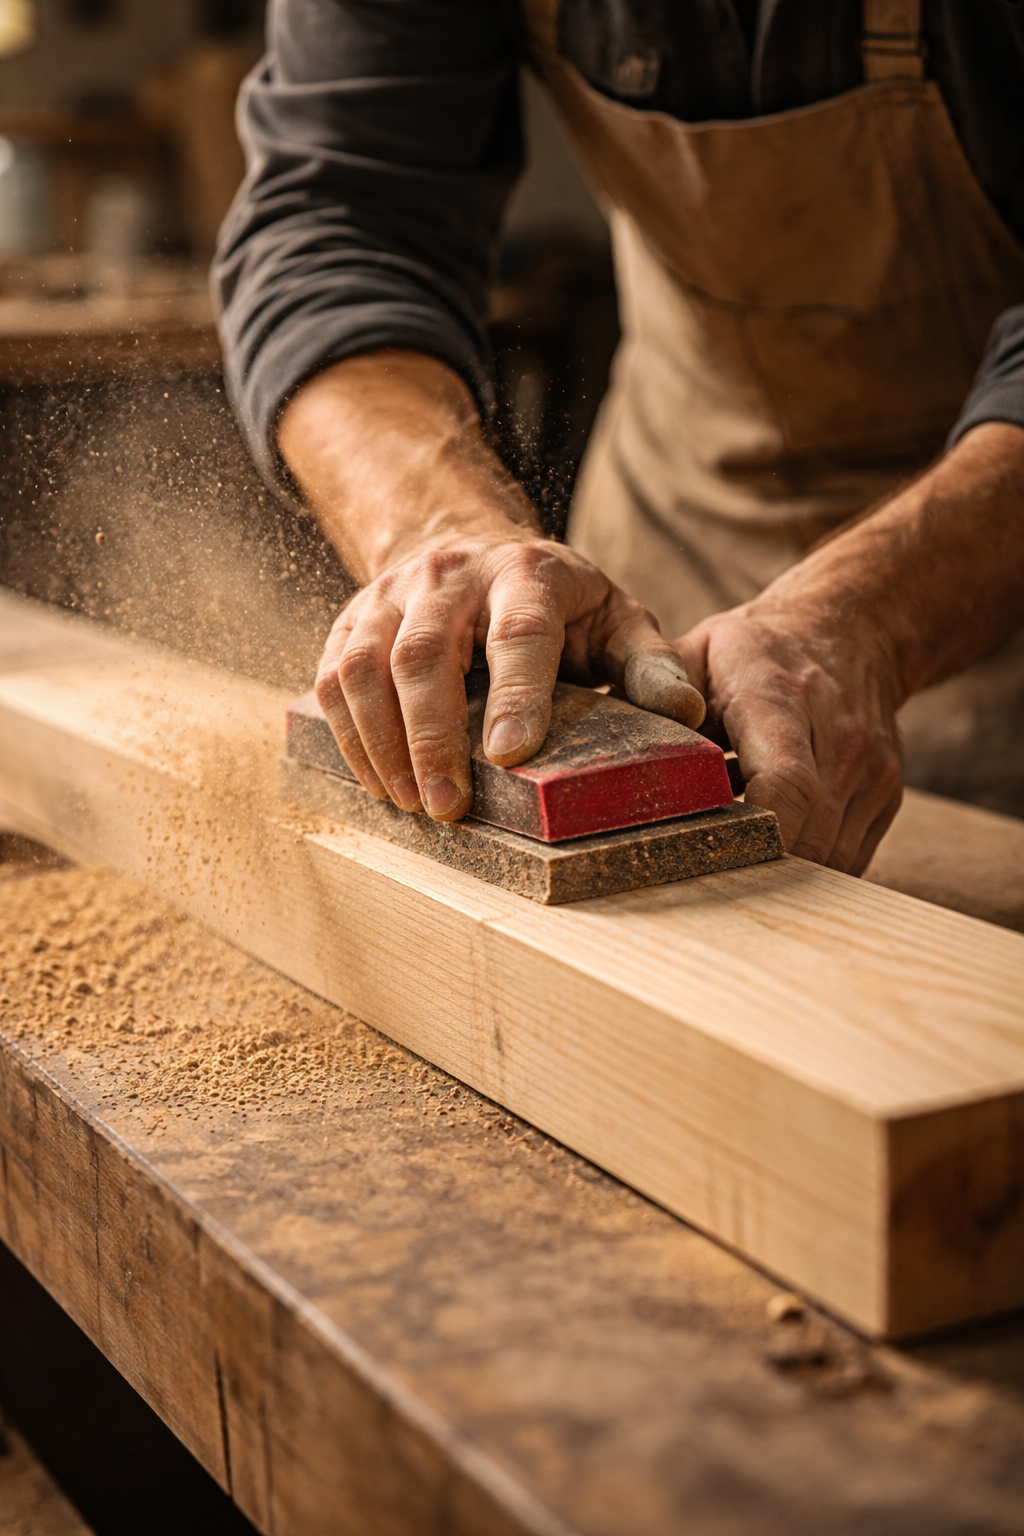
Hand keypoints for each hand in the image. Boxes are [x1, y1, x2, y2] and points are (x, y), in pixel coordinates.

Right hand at [315, 533, 705, 819]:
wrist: (472, 548)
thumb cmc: (556, 604)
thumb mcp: (616, 619)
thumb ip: (649, 664)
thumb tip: (688, 714)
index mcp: (528, 574)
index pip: (518, 633)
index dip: (514, 694)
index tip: (509, 756)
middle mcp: (451, 576)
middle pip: (425, 652)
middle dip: (432, 736)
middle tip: (448, 808)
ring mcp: (392, 594)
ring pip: (366, 665)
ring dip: (382, 742)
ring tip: (411, 804)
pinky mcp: (352, 621)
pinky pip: (333, 678)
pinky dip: (348, 737)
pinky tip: (379, 783)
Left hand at [674, 594, 903, 874]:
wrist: (851, 629)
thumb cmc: (755, 650)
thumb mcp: (694, 653)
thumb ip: (648, 703)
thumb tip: (587, 756)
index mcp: (780, 697)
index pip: (785, 784)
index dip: (751, 836)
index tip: (703, 860)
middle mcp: (839, 736)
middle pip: (806, 834)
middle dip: (752, 869)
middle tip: (696, 885)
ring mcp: (872, 770)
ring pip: (830, 859)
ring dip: (778, 875)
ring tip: (728, 867)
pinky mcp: (886, 796)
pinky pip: (847, 858)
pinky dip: (805, 867)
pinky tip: (767, 852)